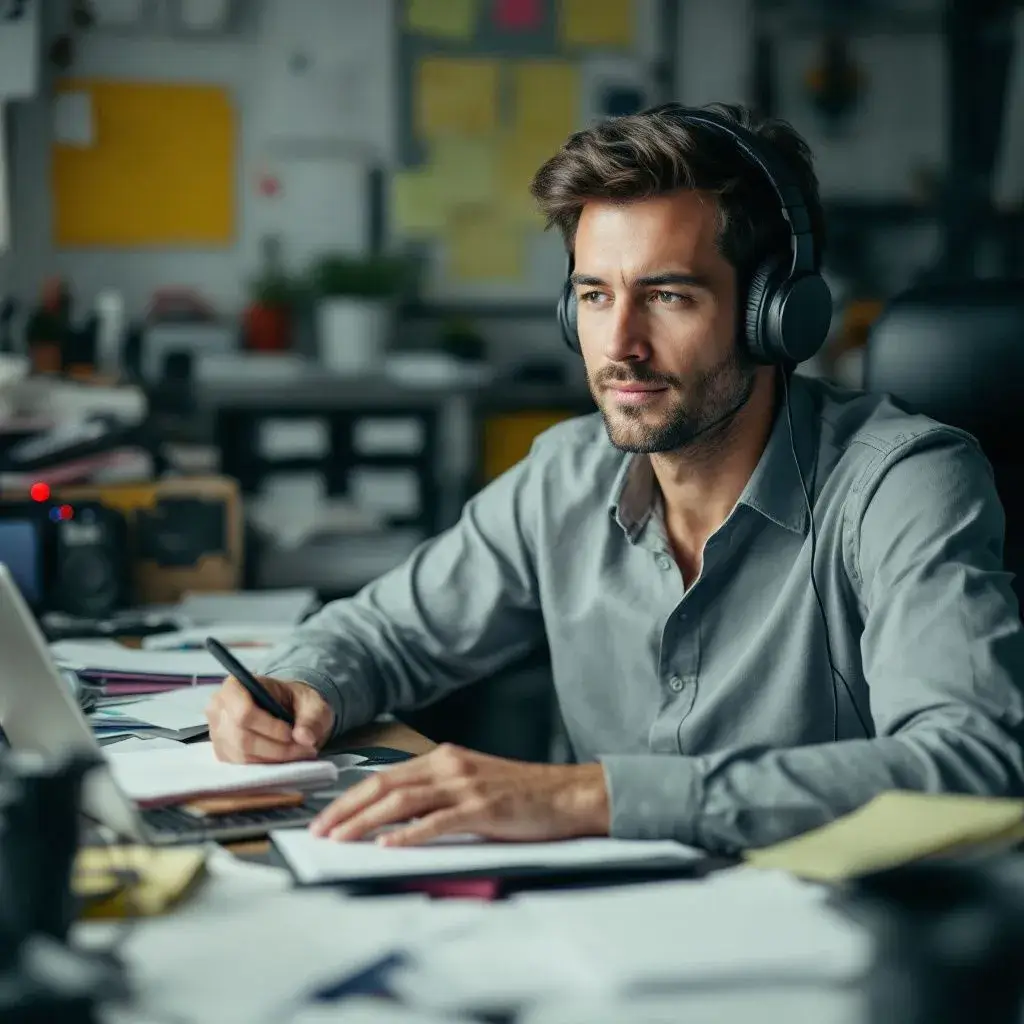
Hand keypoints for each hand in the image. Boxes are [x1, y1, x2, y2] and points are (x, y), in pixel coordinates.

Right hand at [205, 676, 333, 763]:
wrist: (288, 711)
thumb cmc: (296, 701)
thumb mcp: (312, 703)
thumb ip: (312, 718)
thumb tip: (304, 737)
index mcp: (236, 686)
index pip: (243, 711)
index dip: (269, 726)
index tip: (291, 732)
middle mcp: (219, 708)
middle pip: (242, 737)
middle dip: (276, 747)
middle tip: (304, 748)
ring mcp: (217, 732)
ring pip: (242, 754)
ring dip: (274, 759)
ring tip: (298, 753)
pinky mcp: (223, 752)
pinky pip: (241, 766)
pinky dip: (266, 765)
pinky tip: (283, 759)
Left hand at [309, 743, 609, 845]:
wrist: (568, 794)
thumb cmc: (522, 795)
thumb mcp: (472, 785)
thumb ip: (436, 795)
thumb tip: (393, 820)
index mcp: (444, 759)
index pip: (384, 777)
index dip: (349, 798)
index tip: (324, 818)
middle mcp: (449, 765)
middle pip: (384, 785)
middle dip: (345, 809)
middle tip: (318, 831)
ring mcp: (465, 785)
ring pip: (402, 801)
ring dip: (365, 821)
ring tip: (339, 839)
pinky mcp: (482, 808)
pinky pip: (437, 821)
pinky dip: (408, 833)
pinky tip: (388, 845)